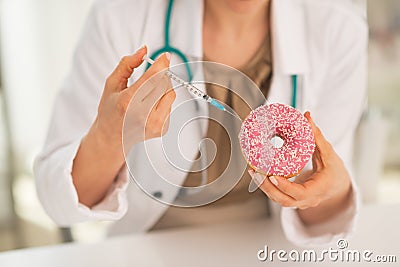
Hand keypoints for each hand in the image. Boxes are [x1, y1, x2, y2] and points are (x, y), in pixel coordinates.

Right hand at [72, 46, 174, 206]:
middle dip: (161, 75)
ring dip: (163, 87)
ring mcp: (154, 124)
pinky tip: (149, 106)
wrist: (112, 138)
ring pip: (170, 94)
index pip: (152, 79)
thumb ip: (127, 64)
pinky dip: (163, 100)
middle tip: (152, 75)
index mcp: (127, 102)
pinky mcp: (162, 129)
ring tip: (147, 93)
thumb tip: (144, 50)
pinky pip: (170, 105)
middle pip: (164, 84)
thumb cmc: (110, 109)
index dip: (161, 64)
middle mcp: (142, 115)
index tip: (166, 56)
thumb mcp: (112, 84)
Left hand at [248, 112, 351, 224]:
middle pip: (283, 199)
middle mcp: (306, 200)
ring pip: (278, 199)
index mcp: (317, 190)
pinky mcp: (291, 199)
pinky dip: (267, 187)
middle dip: (267, 187)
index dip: (285, 186)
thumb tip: (307, 116)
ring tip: (252, 171)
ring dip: (263, 187)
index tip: (273, 177)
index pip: (299, 193)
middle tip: (255, 171)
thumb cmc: (334, 171)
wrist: (337, 187)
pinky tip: (257, 174)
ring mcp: (298, 202)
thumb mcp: (329, 154)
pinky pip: (277, 195)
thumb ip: (317, 136)